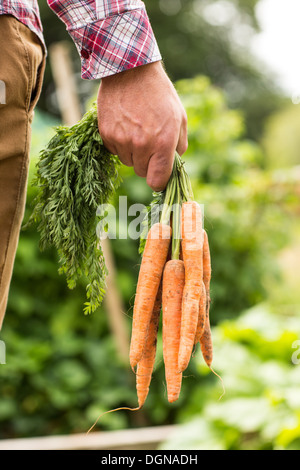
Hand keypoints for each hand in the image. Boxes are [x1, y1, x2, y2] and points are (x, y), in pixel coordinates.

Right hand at [97, 61, 187, 191]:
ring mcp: (122, 141)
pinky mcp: (107, 135)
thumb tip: (173, 163)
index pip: (157, 181)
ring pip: (127, 161)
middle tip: (149, 142)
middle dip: (146, 162)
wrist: (131, 70)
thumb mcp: (179, 117)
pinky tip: (124, 125)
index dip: (159, 181)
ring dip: (132, 152)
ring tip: (136, 129)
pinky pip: (114, 151)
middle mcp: (141, 145)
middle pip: (141, 172)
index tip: (159, 175)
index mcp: (163, 143)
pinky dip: (119, 143)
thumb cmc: (159, 94)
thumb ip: (179, 145)